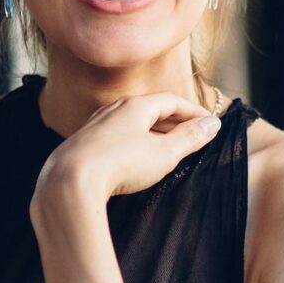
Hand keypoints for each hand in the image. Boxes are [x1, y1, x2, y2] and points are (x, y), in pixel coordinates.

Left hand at [34, 92, 220, 206]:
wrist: (70, 181)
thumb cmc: (121, 164)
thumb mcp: (164, 153)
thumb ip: (190, 138)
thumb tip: (212, 124)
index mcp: (135, 106)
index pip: (171, 101)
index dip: (192, 111)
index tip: (209, 122)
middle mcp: (113, 110)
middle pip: (150, 109)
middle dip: (174, 121)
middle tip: (193, 134)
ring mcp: (95, 126)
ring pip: (130, 123)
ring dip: (152, 132)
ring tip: (168, 147)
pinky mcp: (82, 145)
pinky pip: (114, 138)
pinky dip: (132, 143)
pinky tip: (134, 159)